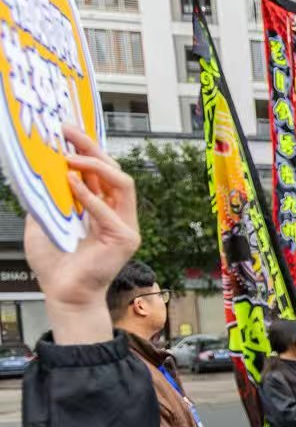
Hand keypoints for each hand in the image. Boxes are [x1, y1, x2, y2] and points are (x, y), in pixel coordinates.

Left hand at [27, 127, 141, 344]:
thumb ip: (48, 199)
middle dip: (92, 147)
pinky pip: (108, 210)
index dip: (86, 149)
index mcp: (102, 208)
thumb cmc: (56, 265)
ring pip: (122, 183)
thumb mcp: (44, 221)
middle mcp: (118, 214)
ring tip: (71, 156)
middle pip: (114, 171)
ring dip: (96, 165)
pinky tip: (71, 182)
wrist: (64, 294)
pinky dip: (89, 195)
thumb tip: (38, 172)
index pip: (101, 172)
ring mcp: (125, 226)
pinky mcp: (124, 239)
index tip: (65, 132)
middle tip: (68, 132)